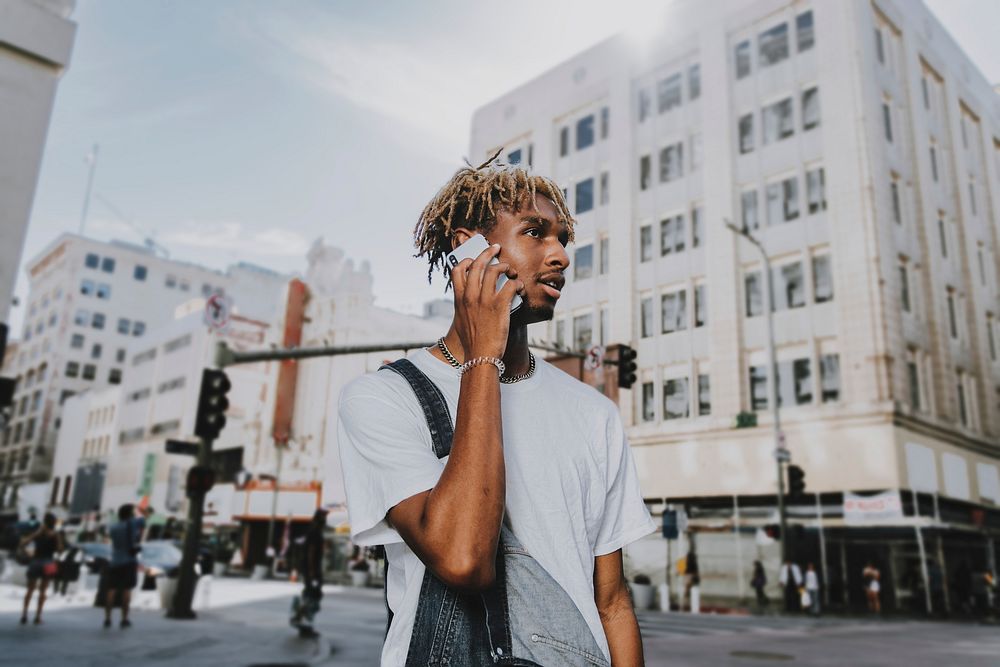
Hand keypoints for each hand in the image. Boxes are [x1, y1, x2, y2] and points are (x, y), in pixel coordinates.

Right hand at [450, 243, 523, 359]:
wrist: (480, 357)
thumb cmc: (472, 342)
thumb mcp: (461, 322)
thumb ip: (462, 308)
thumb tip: (467, 300)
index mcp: (459, 299)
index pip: (457, 270)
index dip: (466, 260)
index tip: (474, 258)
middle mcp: (470, 296)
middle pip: (477, 264)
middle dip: (488, 252)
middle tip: (496, 248)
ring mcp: (485, 300)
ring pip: (495, 270)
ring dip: (505, 267)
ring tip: (511, 271)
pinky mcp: (500, 306)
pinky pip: (510, 285)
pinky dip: (517, 283)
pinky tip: (520, 288)